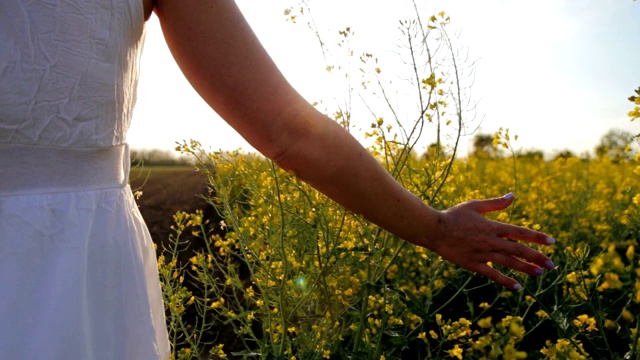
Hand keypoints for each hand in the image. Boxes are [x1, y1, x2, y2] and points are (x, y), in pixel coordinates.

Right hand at [422, 193, 554, 289]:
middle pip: (518, 250)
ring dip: (526, 269)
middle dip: (537, 257)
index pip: (520, 232)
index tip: (552, 242)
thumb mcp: (474, 205)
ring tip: (540, 274)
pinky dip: (506, 281)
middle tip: (552, 265)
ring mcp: (482, 254)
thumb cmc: (453, 215)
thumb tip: (513, 195)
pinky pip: (492, 275)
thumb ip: (495, 203)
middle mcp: (490, 241)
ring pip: (509, 263)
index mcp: (492, 226)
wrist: (434, 229)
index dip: (537, 237)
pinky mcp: (473, 264)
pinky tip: (517, 287)